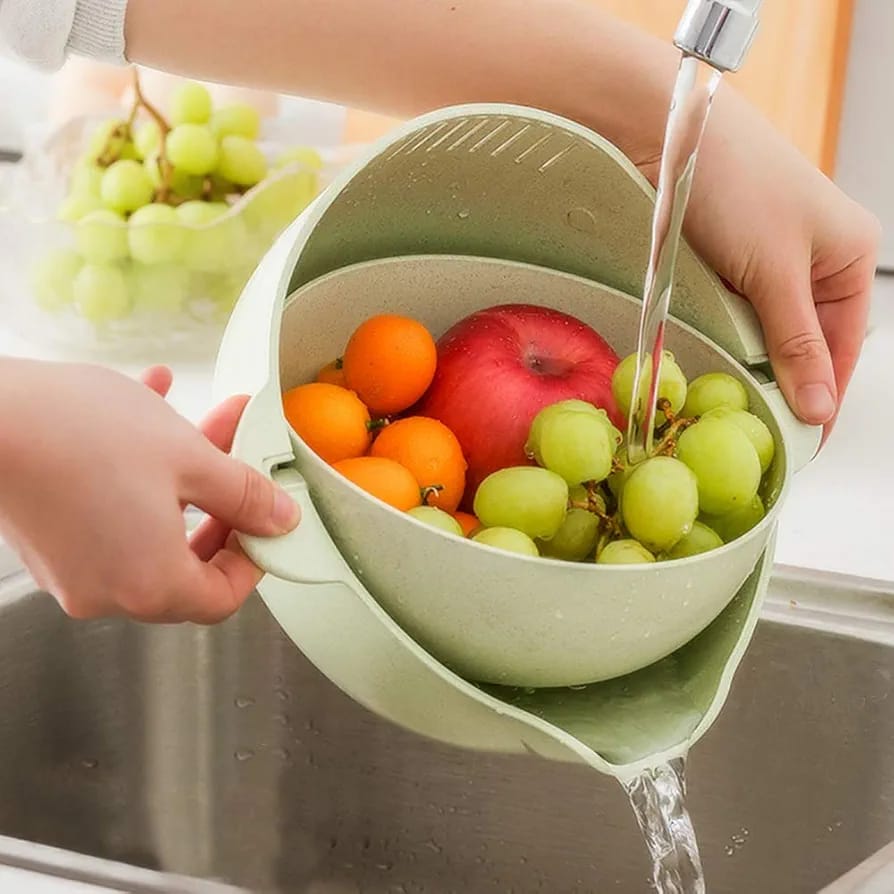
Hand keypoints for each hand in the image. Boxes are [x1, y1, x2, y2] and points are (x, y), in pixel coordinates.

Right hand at [0, 359, 299, 622]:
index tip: (264, 517)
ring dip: (182, 477)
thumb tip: (282, 520)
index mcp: (152, 586)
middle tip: (237, 457)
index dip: (253, 558)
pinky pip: (110, 513)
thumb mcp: (191, 460)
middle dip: (220, 503)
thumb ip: (246, 496)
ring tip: (195, 419)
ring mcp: (72, 569)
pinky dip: (137, 474)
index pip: (222, 599)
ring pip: (151, 527)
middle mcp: (108, 592)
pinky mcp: (48, 539)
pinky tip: (147, 407)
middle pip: (188, 562)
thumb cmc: (84, 436)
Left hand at [639, 86, 879, 438]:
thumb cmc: (736, 183)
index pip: (842, 349)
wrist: (673, 131)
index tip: (799, 443)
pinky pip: (738, 314)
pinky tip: (715, 361)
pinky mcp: (732, 260)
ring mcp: (772, 260)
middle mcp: (817, 260)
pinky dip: (727, 338)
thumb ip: (795, 342)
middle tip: (758, 431)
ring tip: (735, 404)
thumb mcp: (774, 273)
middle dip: (784, 383)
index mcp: (849, 258)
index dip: (822, 398)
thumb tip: (818, 407)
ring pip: (768, 333)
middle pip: (806, 344)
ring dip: (751, 363)